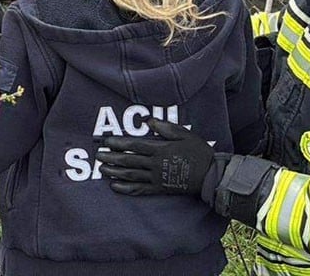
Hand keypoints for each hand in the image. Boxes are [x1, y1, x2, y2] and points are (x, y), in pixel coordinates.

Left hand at [97, 118, 215, 195]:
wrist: (211, 175)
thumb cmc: (198, 152)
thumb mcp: (184, 134)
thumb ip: (166, 127)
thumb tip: (149, 120)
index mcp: (160, 149)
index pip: (134, 146)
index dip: (119, 143)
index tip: (106, 142)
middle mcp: (155, 164)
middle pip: (129, 160)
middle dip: (111, 158)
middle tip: (98, 156)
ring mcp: (157, 178)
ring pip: (131, 175)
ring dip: (114, 172)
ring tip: (102, 169)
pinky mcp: (160, 189)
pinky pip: (140, 189)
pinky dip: (126, 188)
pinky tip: (114, 187)